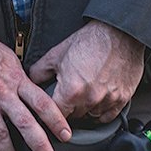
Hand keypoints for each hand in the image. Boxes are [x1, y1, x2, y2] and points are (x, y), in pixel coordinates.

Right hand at [0, 29, 70, 150]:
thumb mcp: (11, 59)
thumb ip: (22, 79)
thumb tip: (33, 92)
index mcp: (16, 79)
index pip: (42, 103)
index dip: (56, 120)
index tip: (65, 134)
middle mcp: (3, 93)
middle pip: (25, 123)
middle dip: (38, 144)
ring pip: (0, 133)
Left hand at [26, 21, 144, 121]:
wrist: (119, 32)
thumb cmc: (89, 41)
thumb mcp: (56, 54)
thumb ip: (38, 72)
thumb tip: (28, 83)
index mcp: (71, 91)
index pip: (56, 116)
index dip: (51, 113)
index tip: (52, 110)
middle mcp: (90, 99)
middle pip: (73, 118)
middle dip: (69, 109)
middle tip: (69, 95)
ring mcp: (108, 100)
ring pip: (90, 117)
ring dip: (86, 110)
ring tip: (84, 94)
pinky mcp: (122, 99)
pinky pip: (108, 117)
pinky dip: (101, 111)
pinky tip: (98, 99)